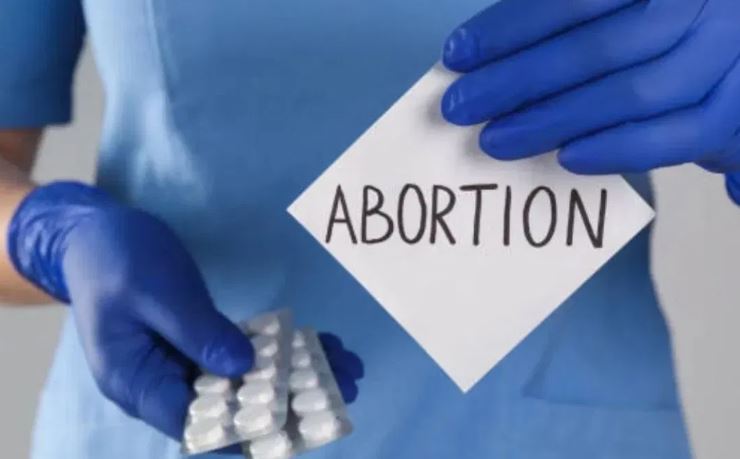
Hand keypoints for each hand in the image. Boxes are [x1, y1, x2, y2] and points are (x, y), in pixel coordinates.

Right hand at [8, 182, 363, 441]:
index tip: (299, 419)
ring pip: (240, 384)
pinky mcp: (196, 344)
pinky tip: (315, 345)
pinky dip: (275, 353)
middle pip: (228, 409)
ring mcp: (180, 365)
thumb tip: (243, 368)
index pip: (195, 425)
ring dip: (291, 378)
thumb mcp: (157, 292)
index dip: (246, 430)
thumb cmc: (116, 259)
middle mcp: (160, 385)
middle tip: (344, 388)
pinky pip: (239, 357)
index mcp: (137, 384)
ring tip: (346, 368)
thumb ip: (197, 333)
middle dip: (287, 403)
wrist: (95, 233)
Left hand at [441, 0, 739, 203]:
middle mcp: (704, 5)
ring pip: (634, 94)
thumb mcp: (613, 7)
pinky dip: (618, 150)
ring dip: (554, 121)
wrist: (726, 47)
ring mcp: (726, 56)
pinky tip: (563, 159)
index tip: (457, 55)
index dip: (512, 28)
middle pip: (599, 48)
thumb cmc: (649, 24)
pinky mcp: (732, 110)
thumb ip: (563, 17)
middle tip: (461, 107)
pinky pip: (675, 137)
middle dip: (518, 81)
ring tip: (494, 140)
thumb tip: (480, 55)